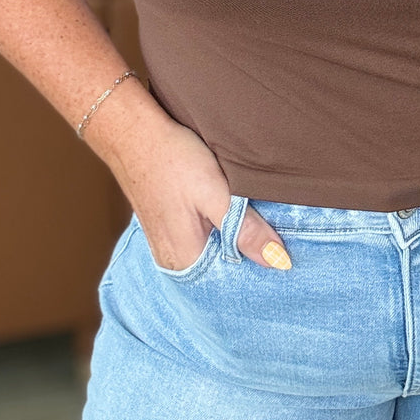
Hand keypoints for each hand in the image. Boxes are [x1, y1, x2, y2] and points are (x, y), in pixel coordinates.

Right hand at [87, 92, 291, 272]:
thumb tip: (279, 262)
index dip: (261, 272)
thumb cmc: (173, 160)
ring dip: (235, 246)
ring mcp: (167, 246)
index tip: (286, 260)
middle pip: (222, 273)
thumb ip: (246, 231)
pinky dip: (219, 235)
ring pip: (213, 256)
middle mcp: (173, 262)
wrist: (133, 133)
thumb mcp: (217, 194)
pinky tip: (232, 221)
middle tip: (281, 245)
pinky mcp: (166, 228)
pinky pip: (201, 243)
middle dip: (250, 260)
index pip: (233, 285)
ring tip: (261, 232)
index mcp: (186, 261)